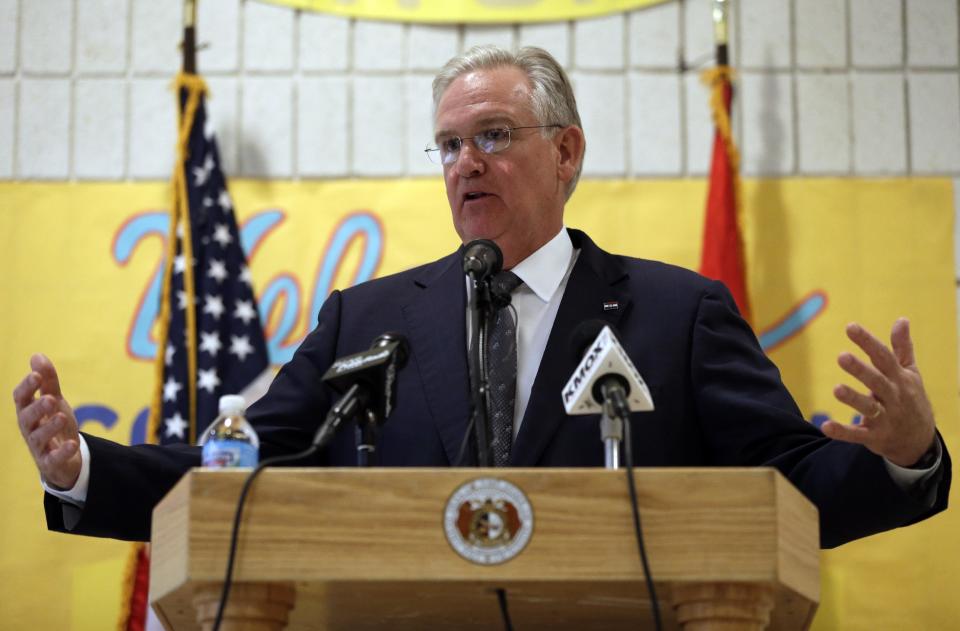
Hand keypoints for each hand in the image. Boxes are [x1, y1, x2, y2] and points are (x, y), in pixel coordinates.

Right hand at [13, 354, 82, 489]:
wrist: (63, 458)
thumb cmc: (54, 424)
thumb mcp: (54, 400)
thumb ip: (48, 381)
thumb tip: (36, 355)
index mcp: (28, 411)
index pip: (21, 398)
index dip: (27, 387)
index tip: (36, 375)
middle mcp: (29, 429)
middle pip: (27, 418)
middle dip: (38, 407)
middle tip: (51, 398)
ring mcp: (38, 447)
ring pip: (38, 437)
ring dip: (50, 427)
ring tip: (62, 416)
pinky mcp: (50, 463)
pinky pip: (54, 459)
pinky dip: (62, 452)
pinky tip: (73, 443)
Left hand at [822, 319, 936, 467]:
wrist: (920, 441)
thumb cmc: (910, 399)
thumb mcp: (910, 373)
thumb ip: (902, 348)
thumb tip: (902, 319)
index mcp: (900, 379)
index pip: (884, 357)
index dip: (868, 342)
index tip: (850, 327)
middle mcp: (894, 397)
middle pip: (877, 381)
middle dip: (860, 370)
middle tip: (841, 356)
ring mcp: (885, 418)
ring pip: (869, 408)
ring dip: (853, 399)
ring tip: (836, 389)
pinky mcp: (874, 437)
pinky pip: (857, 434)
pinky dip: (842, 432)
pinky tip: (825, 426)